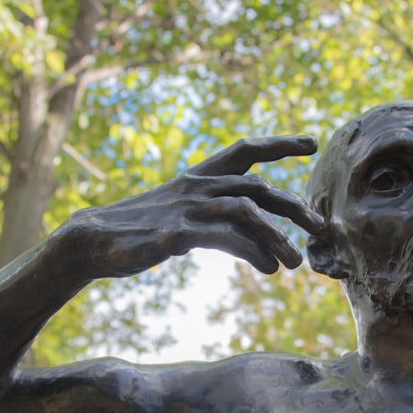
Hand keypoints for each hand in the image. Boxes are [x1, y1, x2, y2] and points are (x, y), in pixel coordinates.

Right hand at [62, 135, 325, 277]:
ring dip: (278, 238)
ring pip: (248, 212)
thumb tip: (261, 248)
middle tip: (320, 228)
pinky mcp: (177, 233)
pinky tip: (267, 269)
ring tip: (296, 263)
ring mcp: (187, 208)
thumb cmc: (140, 230)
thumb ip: (218, 220)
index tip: (310, 143)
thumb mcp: (181, 216)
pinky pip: (226, 238)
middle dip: (295, 206)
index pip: (245, 149)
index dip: (278, 143)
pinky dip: (253, 253)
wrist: (91, 241)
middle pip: (258, 187)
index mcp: (198, 176)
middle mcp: (197, 185)